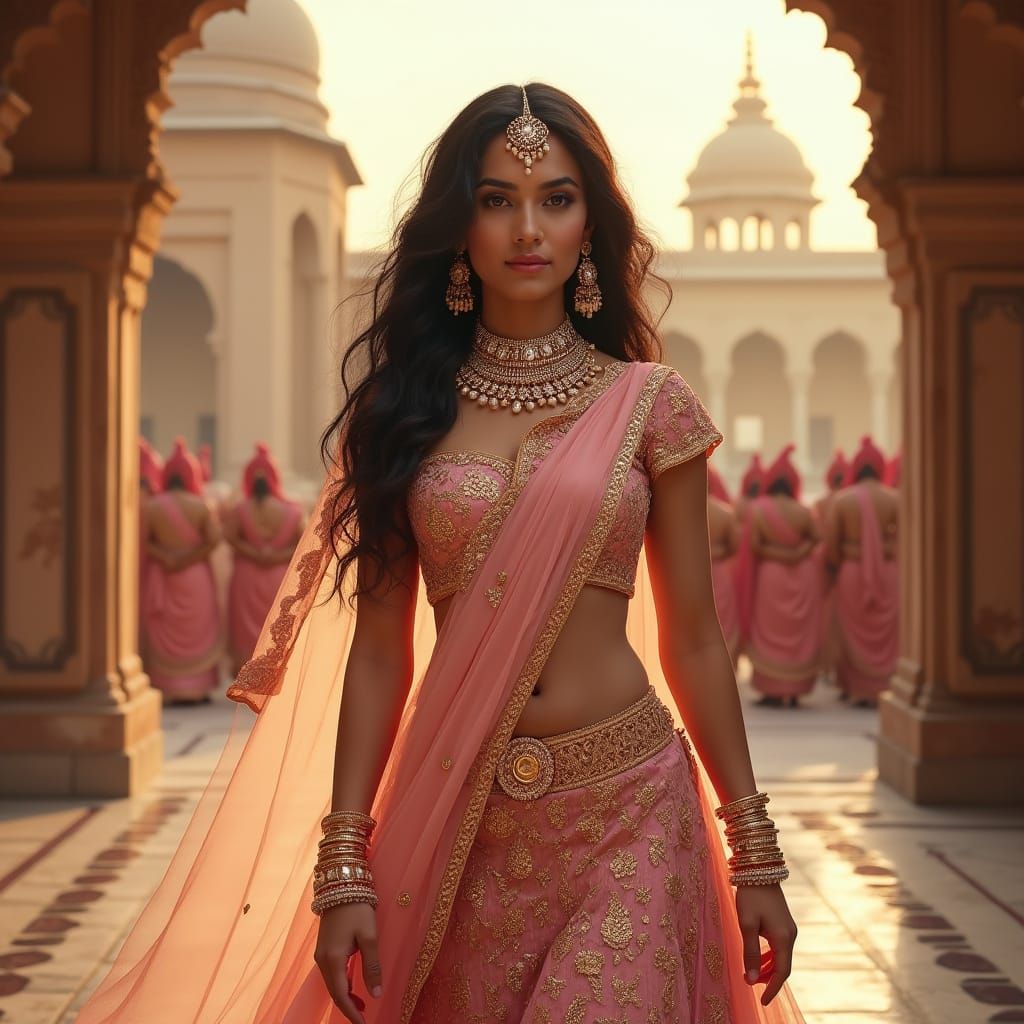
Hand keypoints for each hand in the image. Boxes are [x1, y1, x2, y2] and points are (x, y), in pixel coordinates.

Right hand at [313, 902, 381, 1023]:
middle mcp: (322, 960)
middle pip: (334, 992)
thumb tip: (376, 994)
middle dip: (348, 1007)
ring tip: (361, 1006)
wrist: (341, 884)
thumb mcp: (369, 937)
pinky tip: (351, 985)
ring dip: (345, 996)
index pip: (341, 995)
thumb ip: (372, 967)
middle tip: (364, 1018)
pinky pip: (331, 973)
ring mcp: (321, 954)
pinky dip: (341, 984)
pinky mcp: (324, 947)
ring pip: (332, 983)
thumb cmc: (357, 909)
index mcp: (333, 960)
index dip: (352, 1012)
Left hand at [736, 883, 797, 1005]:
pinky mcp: (784, 922)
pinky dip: (769, 955)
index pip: (782, 972)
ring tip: (750, 972)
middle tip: (749, 983)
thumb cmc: (751, 897)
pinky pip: (779, 946)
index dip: (772, 988)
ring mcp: (789, 928)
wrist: (759, 870)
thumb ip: (750, 953)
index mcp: (784, 938)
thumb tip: (751, 979)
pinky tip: (756, 956)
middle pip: (782, 965)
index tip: (763, 1001)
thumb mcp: (746, 925)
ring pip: (780, 956)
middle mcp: (791, 935)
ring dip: (767, 966)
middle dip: (767, 977)